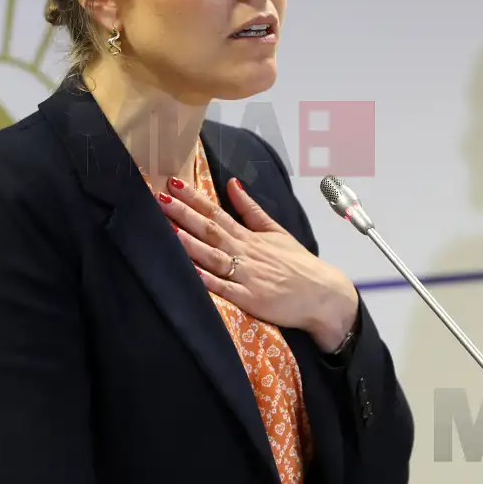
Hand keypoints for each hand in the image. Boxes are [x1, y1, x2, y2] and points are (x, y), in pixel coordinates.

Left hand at [156, 177, 358, 351]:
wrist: (323, 295)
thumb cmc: (298, 264)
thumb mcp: (276, 231)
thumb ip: (251, 209)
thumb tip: (233, 183)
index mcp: (249, 236)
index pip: (216, 212)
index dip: (194, 198)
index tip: (173, 183)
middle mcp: (245, 253)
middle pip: (210, 230)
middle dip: (183, 214)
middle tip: (159, 199)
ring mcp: (247, 276)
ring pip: (213, 256)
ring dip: (190, 243)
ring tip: (168, 229)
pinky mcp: (250, 300)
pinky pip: (225, 289)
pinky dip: (208, 281)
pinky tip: (191, 272)